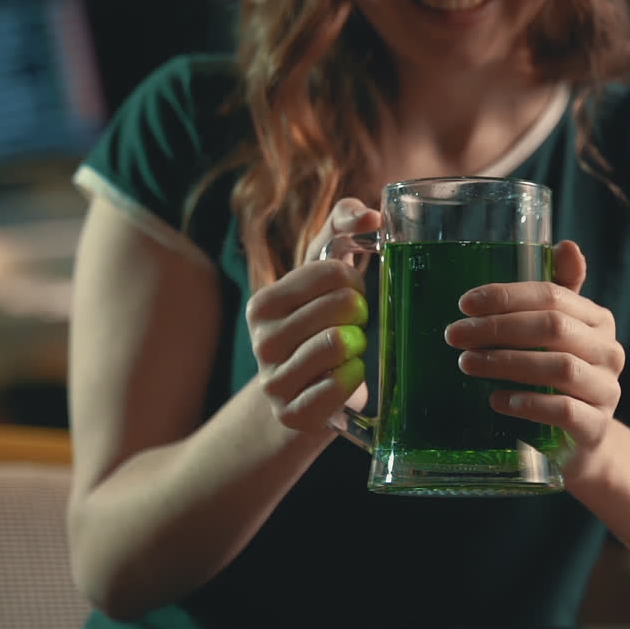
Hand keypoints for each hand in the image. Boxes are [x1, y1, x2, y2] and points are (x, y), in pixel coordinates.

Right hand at [245, 198, 378, 430]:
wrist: (301, 398)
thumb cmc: (318, 328)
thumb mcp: (321, 280)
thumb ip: (341, 230)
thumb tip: (368, 213)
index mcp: (263, 304)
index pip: (332, 271)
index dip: (355, 281)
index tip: (352, 295)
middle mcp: (261, 341)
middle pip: (342, 306)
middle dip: (361, 314)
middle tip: (354, 326)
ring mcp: (274, 382)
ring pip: (339, 345)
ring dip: (358, 347)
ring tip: (350, 351)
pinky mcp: (292, 415)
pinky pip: (339, 386)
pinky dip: (352, 380)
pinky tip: (345, 378)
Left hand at [443, 241, 624, 451]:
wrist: (577, 442)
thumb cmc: (556, 380)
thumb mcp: (555, 335)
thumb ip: (556, 293)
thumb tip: (566, 245)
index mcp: (598, 320)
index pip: (553, 296)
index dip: (507, 296)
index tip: (464, 304)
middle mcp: (609, 352)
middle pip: (553, 328)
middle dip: (498, 328)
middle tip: (455, 335)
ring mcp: (607, 391)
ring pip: (559, 368)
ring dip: (506, 363)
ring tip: (467, 363)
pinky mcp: (596, 427)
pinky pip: (563, 410)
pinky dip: (526, 403)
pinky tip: (496, 400)